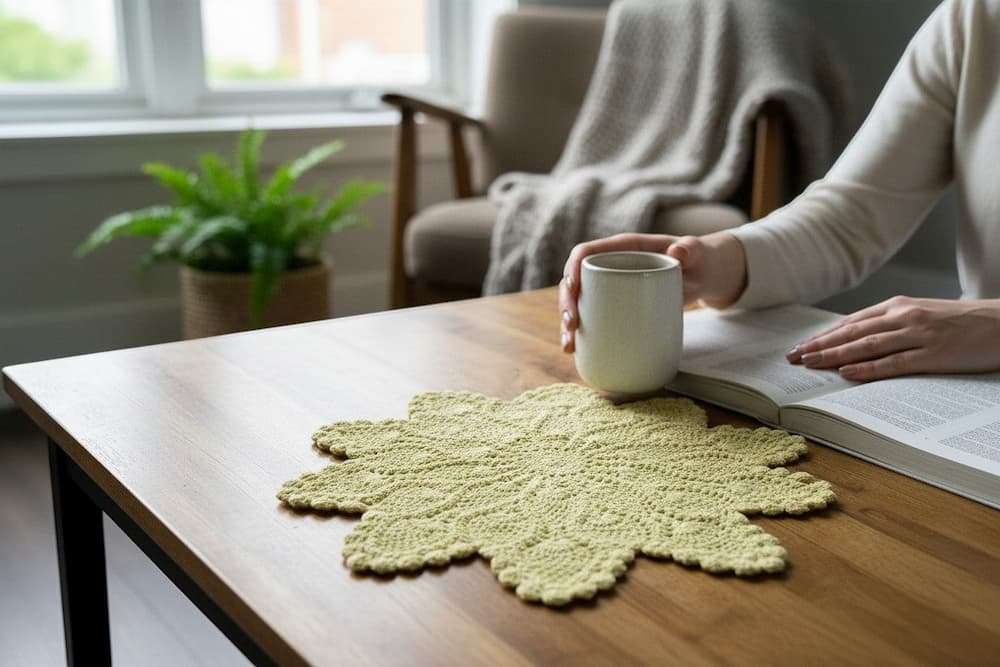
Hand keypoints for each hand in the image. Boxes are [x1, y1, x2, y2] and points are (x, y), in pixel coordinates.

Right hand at [559, 231, 747, 351]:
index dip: (572, 269)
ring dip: (567, 324)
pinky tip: (575, 351)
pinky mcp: (616, 306)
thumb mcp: (696, 251)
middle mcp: (610, 267)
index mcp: (621, 248)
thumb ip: (690, 248)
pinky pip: (592, 318)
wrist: (703, 273)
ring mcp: (610, 288)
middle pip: (574, 281)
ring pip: (578, 303)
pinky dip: (582, 334)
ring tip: (569, 346)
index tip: (573, 288)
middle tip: (572, 326)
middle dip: (566, 303)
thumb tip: (678, 252)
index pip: (585, 253)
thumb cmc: (697, 258)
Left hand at [787, 296, 999, 380]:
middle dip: (820, 346)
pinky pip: (894, 363)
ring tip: (811, 364)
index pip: (851, 322)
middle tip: (794, 358)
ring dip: (835, 355)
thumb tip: (856, 340)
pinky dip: (868, 368)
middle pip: (852, 333)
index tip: (800, 347)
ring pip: (867, 346)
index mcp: (899, 306)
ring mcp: (919, 335)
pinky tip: (847, 373)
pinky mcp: (934, 354)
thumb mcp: (921, 315)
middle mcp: (904, 317)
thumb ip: (890, 324)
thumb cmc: (961, 322)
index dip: (823, 335)